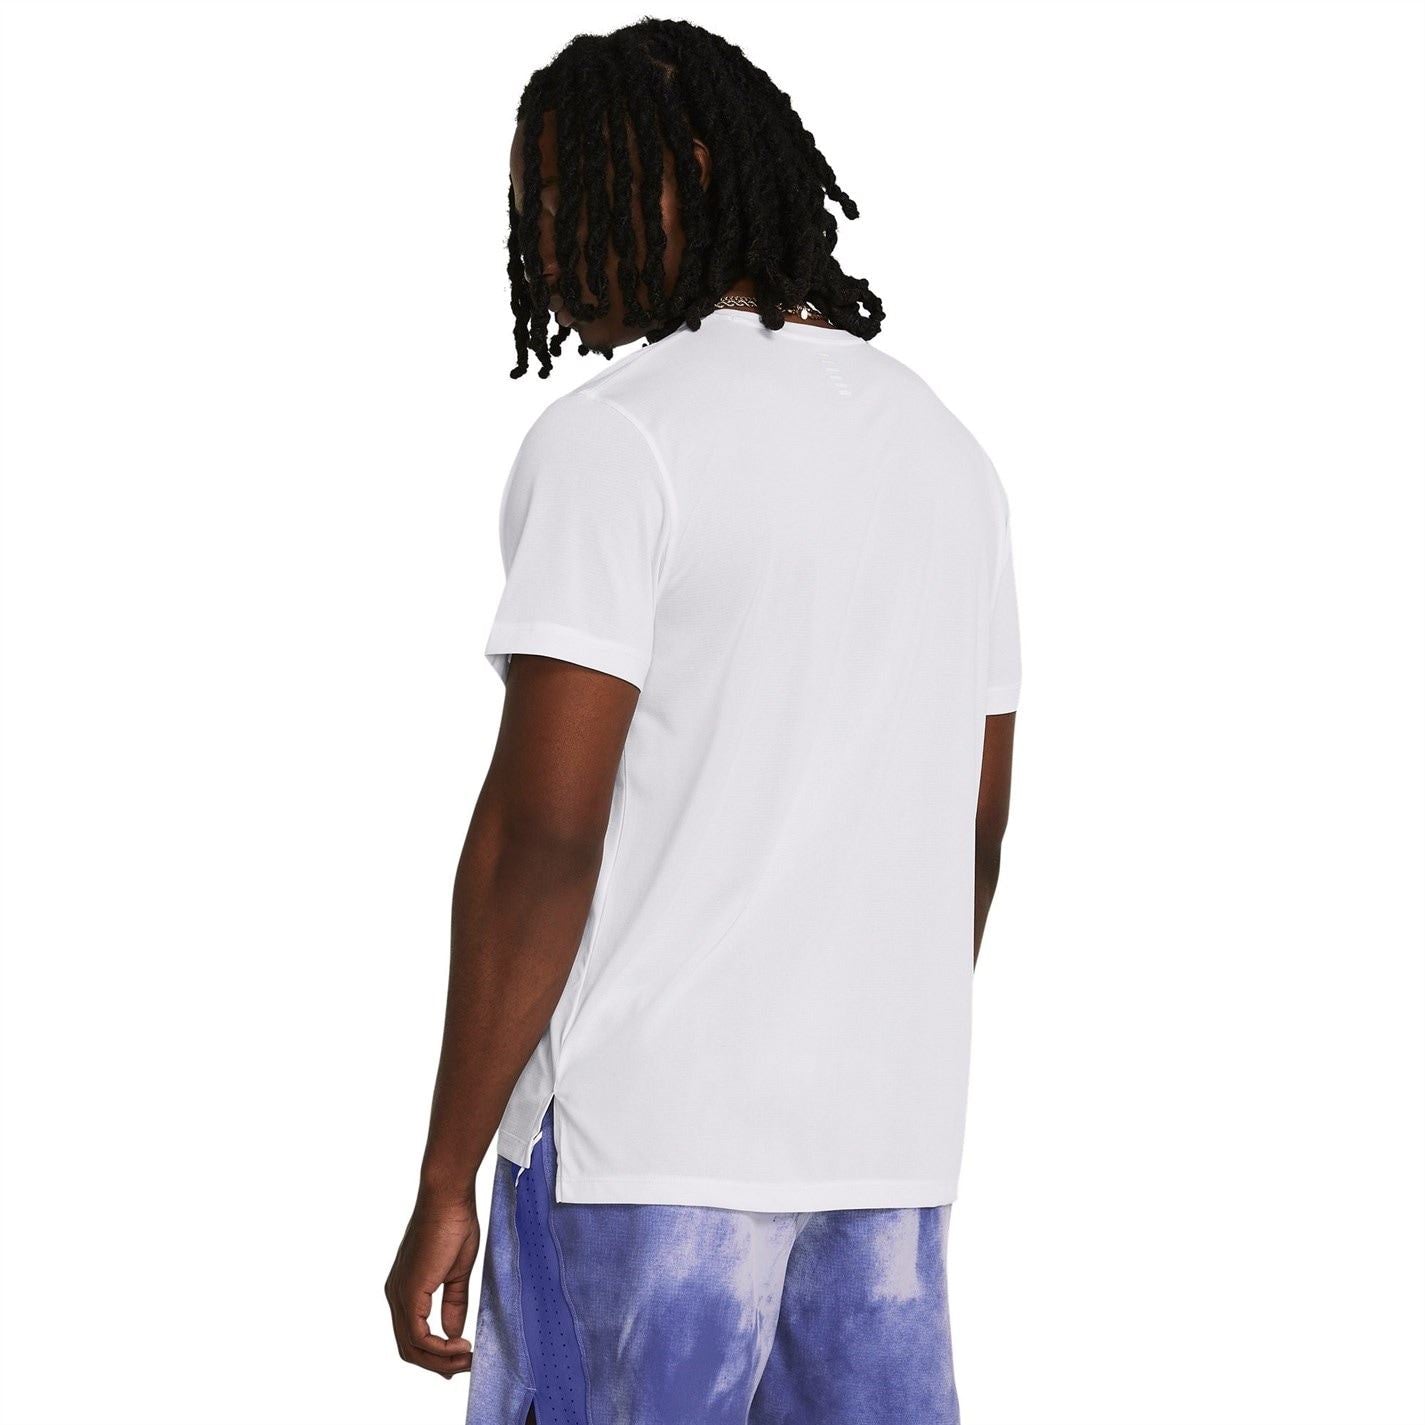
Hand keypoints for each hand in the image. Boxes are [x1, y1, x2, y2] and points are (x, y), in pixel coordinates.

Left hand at [384, 1193, 478, 1376]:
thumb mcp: (456, 1273)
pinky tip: (461, 1344)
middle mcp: (396, 1295)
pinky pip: (418, 1335)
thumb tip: (452, 1333)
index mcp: (405, 1289)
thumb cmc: (454, 1224)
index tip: (462, 1357)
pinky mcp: (409, 1291)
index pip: (413, 1336)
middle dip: (438, 1363)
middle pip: (409, 1348)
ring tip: (467, 1358)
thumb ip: (453, 1304)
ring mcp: (400, 1294)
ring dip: (440, 1360)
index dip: (436, 1354)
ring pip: (412, 1347)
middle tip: (466, 1365)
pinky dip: (439, 1348)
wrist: (448, 1198)